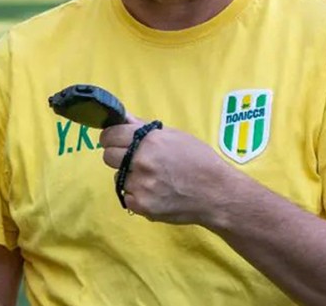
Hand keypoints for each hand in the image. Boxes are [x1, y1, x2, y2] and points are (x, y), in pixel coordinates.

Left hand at [98, 114, 236, 224]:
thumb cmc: (200, 160)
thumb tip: (123, 117)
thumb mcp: (175, 136)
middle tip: (134, 159)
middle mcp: (141, 162)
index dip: (111, 136)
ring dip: (129, 176)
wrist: (217, 193)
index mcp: (149, 141)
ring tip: (152, 178)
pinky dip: (136, 195)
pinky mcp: (142, 207)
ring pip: (118, 177)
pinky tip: (155, 191)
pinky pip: (127, 197)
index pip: (111, 135)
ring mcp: (140, 186)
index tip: (115, 140)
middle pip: (108, 156)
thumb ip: (144, 128)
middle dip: (117, 155)